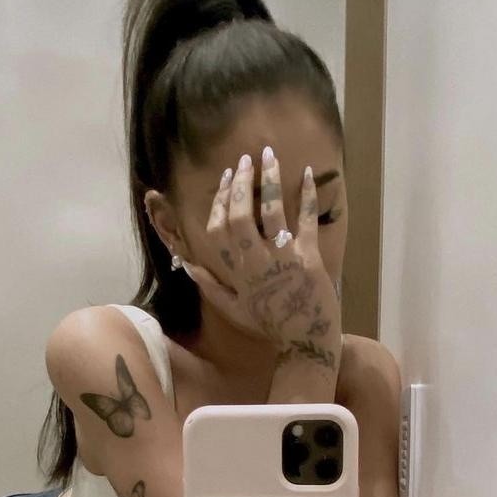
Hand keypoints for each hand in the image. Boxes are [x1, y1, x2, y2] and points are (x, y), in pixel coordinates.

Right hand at [182, 149, 340, 361]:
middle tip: (245, 160)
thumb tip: (186, 265)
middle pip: (241, 216)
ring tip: (269, 155)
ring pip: (271, 212)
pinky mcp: (310, 257)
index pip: (219, 230)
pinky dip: (308, 196)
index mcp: (236, 273)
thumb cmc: (270, 325)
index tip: (226, 180)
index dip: (220, 202)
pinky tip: (308, 173)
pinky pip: (307, 221)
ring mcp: (283, 258)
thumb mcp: (233, 309)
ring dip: (270, 181)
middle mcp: (256, 262)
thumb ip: (209, 286)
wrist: (306, 341)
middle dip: (241, 184)